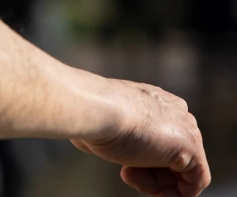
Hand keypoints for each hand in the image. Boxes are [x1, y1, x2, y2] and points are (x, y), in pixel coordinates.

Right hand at [70, 80, 209, 196]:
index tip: (123, 168)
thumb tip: (105, 143)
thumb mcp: (103, 126)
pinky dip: (177, 195)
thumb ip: (116, 135)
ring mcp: (185, 128)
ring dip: (156, 183)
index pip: (161, 139)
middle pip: (173, 156)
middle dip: (150, 173)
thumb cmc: (92, 117)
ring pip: (182, 169)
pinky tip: (156, 194)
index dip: (142, 162)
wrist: (96, 108)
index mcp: (153, 102)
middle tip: (126, 173)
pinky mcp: (191, 147)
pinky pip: (195, 181)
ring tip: (129, 173)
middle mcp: (173, 111)